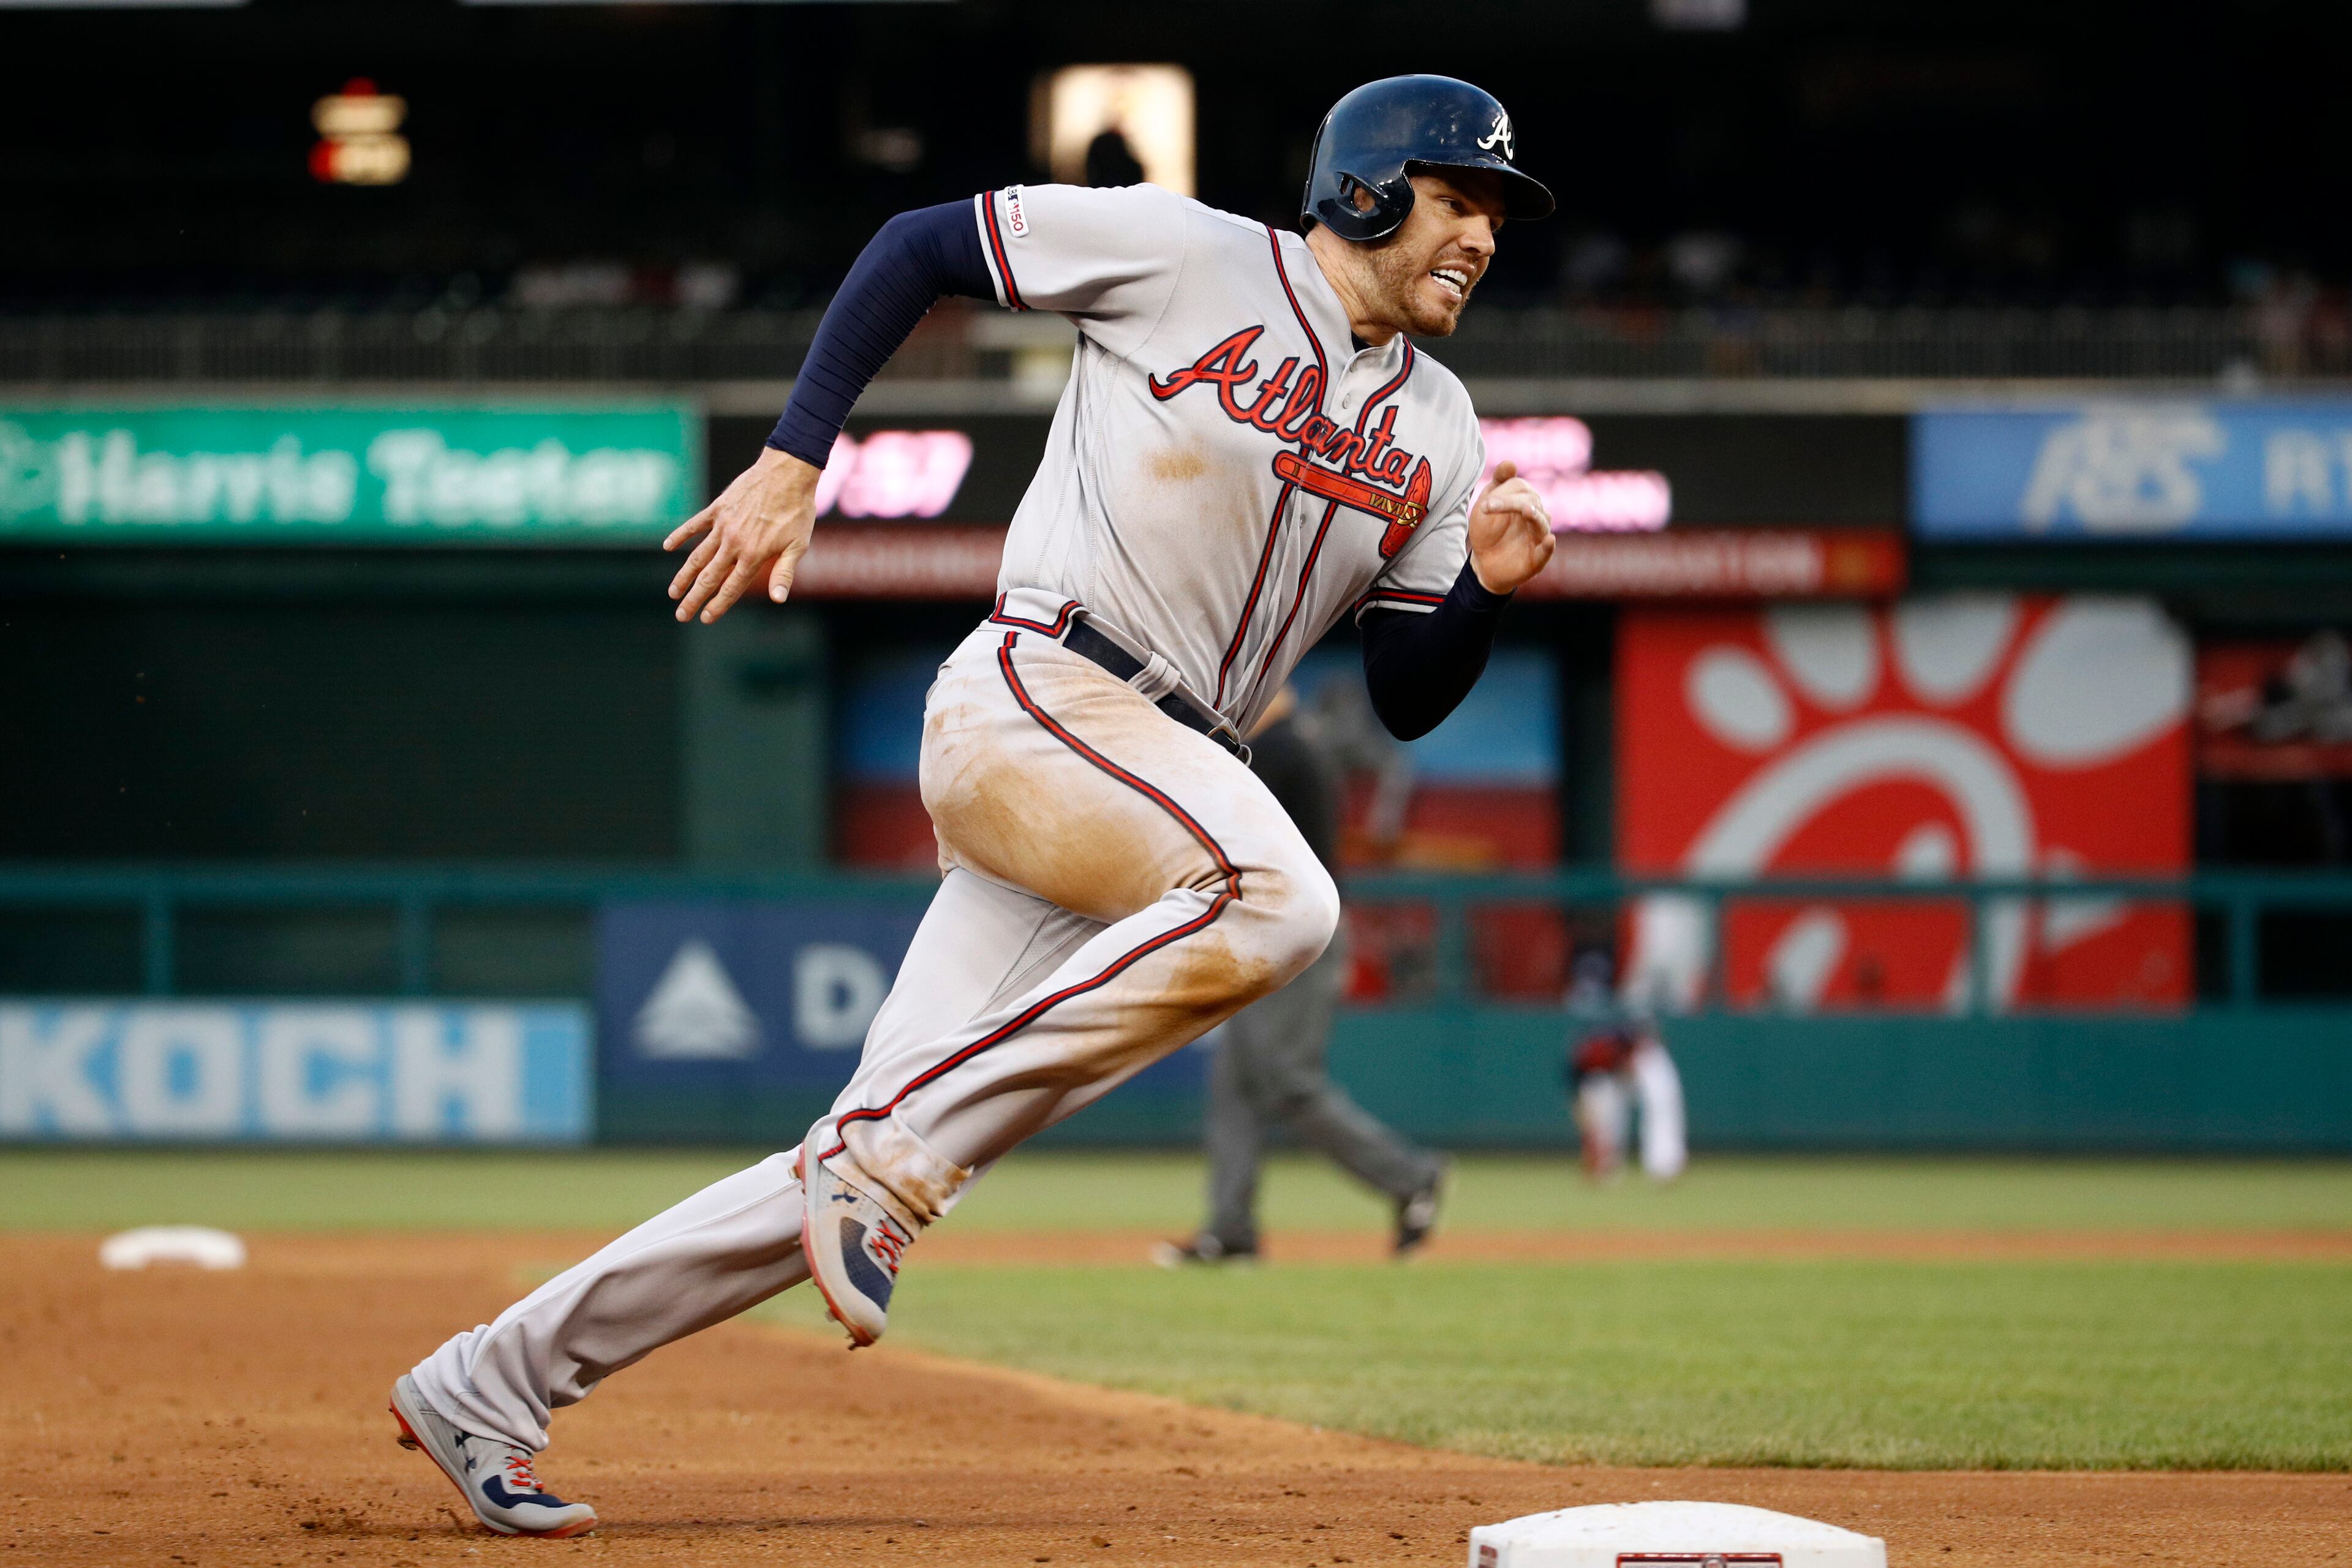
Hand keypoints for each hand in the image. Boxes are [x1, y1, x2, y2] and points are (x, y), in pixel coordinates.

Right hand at [664, 446, 823, 623]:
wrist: (787, 473)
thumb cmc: (797, 511)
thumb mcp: (798, 545)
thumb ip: (784, 573)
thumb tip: (778, 599)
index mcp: (753, 555)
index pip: (731, 588)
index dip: (717, 605)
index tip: (704, 619)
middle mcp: (734, 543)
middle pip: (709, 577)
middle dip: (694, 598)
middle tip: (680, 616)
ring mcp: (723, 525)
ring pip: (698, 555)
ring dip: (684, 575)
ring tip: (673, 592)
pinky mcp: (718, 508)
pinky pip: (695, 524)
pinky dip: (681, 535)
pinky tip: (668, 546)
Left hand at [1467, 460, 1554, 594]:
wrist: (1483, 561)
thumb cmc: (1487, 530)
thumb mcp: (1487, 505)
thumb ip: (1498, 484)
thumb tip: (1510, 463)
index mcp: (1525, 501)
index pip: (1521, 490)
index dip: (1503, 495)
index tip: (1484, 505)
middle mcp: (1536, 516)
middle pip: (1531, 503)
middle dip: (1511, 503)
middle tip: (1488, 505)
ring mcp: (1538, 537)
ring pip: (1542, 523)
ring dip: (1534, 517)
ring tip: (1526, 511)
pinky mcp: (1537, 559)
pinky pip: (1546, 552)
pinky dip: (1548, 547)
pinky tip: (1550, 540)